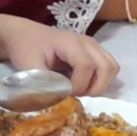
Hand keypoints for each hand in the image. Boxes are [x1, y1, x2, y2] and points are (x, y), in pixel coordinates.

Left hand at [1, 19, 118, 95]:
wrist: (24, 34)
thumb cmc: (25, 48)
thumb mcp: (28, 66)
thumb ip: (44, 83)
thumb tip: (58, 100)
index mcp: (71, 43)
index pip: (87, 66)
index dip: (79, 85)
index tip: (65, 93)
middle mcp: (88, 43)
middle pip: (108, 68)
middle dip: (95, 88)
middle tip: (77, 94)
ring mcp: (94, 47)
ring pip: (112, 68)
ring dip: (101, 84)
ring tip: (82, 89)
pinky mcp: (96, 53)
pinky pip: (109, 68)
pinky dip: (101, 80)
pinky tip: (83, 82)